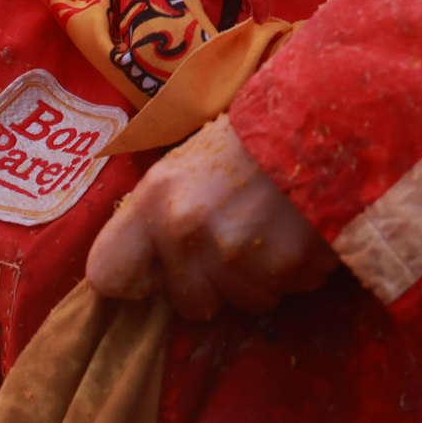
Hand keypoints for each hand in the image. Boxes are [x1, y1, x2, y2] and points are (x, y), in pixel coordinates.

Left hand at [85, 118, 337, 320]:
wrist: (315, 118)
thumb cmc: (245, 144)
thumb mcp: (181, 168)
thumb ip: (155, 218)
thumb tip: (144, 272)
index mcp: (152, 200)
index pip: (106, 275)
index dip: (132, 282)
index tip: (154, 276)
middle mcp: (185, 230)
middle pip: (187, 304)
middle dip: (212, 285)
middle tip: (235, 243)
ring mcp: (235, 252)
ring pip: (243, 303)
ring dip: (259, 278)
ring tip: (272, 229)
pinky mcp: (285, 265)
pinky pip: (288, 291)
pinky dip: (297, 271)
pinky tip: (299, 231)